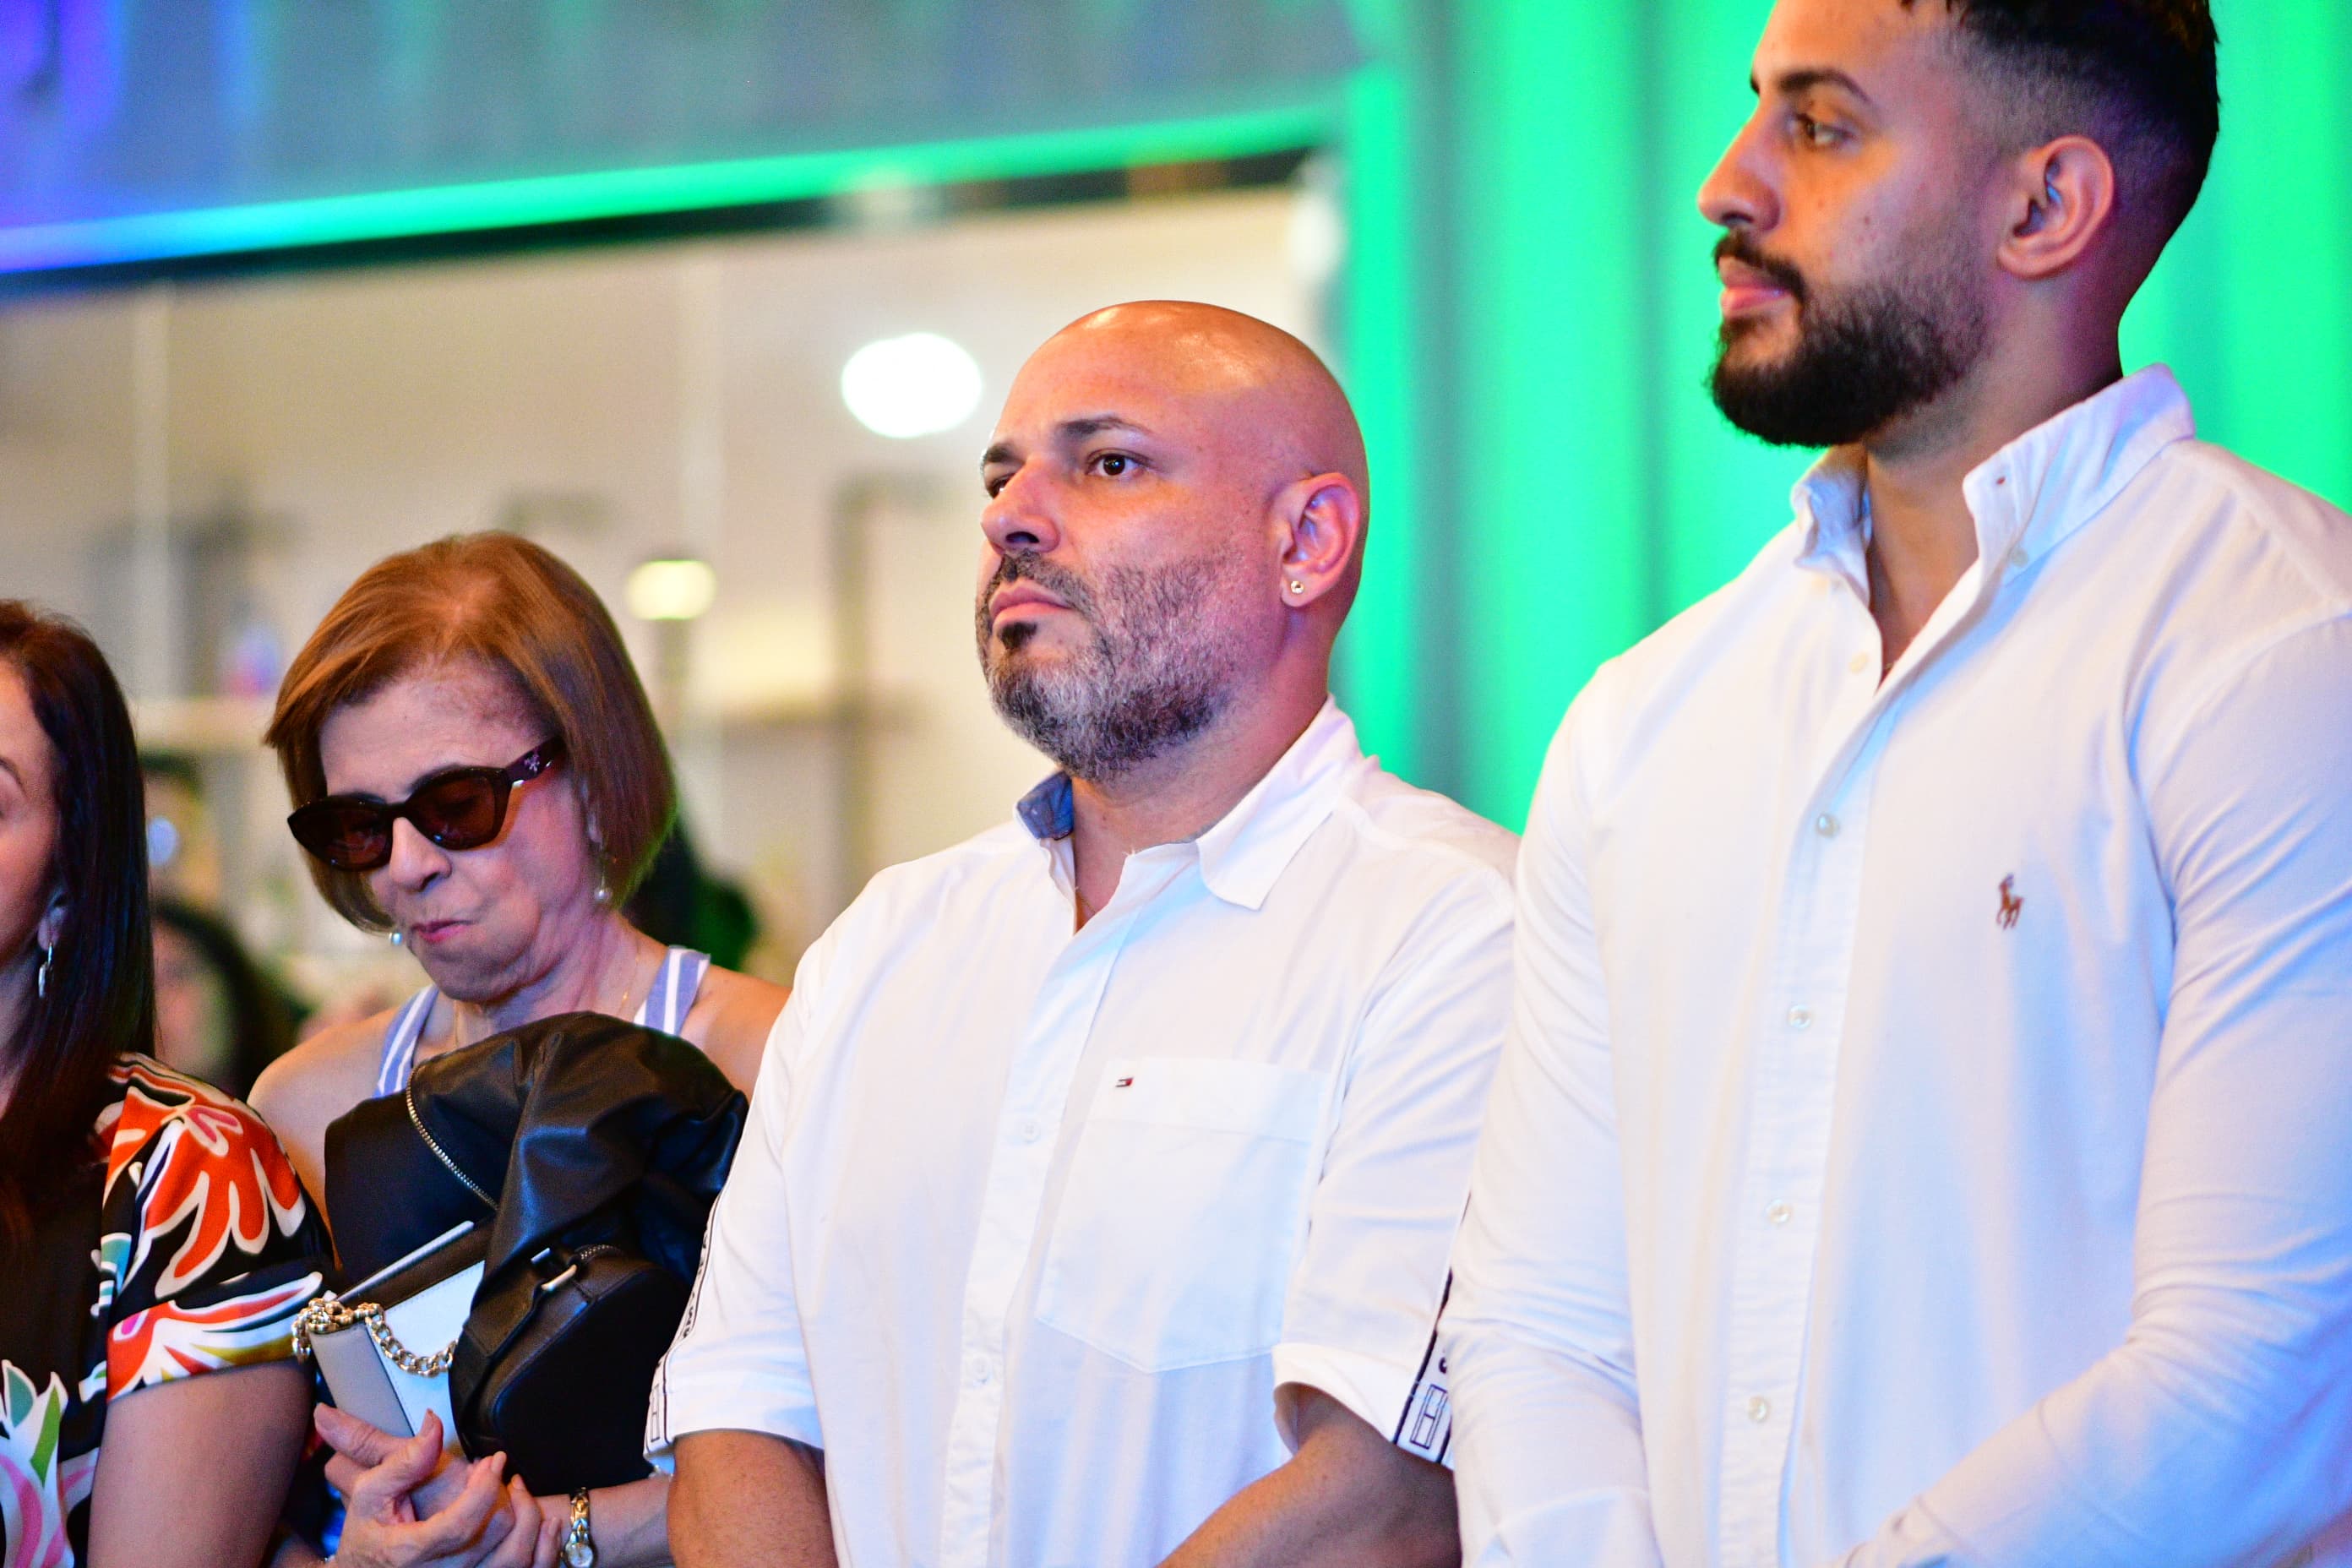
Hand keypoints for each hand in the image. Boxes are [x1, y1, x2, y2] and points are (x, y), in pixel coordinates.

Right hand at [323, 1411, 559, 1567]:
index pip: (462, 1523)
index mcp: (411, 1552)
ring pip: (516, 1558)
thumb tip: (435, 1425)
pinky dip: (543, 1549)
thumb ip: (405, 1461)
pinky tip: (545, 1524)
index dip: (485, 1488)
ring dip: (529, 1519)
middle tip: (497, 1472)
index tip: (495, 1460)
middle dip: (505, 1496)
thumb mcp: (371, 1493)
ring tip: (516, 1492)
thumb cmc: (367, 1532)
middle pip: (496, 1535)